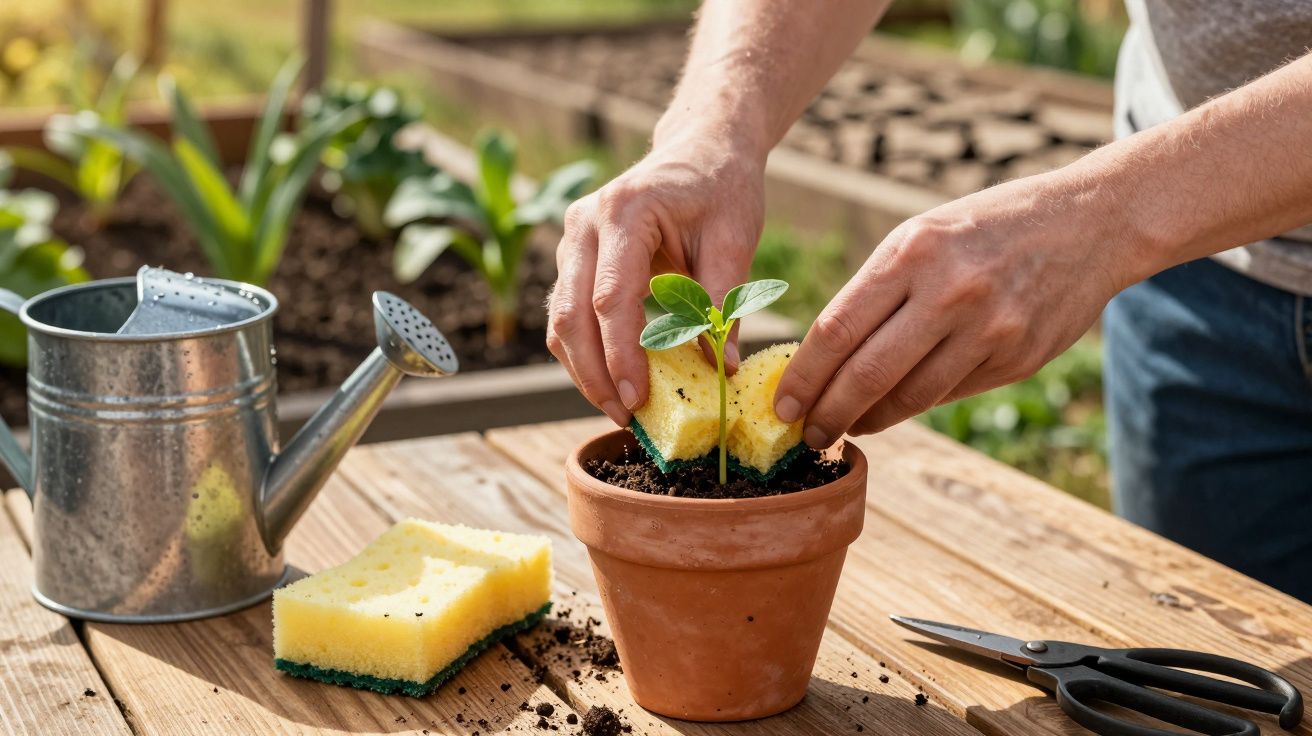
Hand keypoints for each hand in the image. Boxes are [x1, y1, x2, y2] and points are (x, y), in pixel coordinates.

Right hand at [547, 126, 765, 425]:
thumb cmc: (721, 188)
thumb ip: (722, 304)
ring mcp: (572, 240)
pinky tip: (612, 381)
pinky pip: (567, 314)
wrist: (700, 149)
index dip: (622, 354)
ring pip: (560, 320)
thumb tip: (723, 371)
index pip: (612, 298)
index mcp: (626, 211)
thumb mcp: (735, 239)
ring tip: (618, 409)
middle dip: (595, 374)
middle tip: (624, 416)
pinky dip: (585, 352)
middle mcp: (585, 223)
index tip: (638, 400)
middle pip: (571, 314)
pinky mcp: (574, 258)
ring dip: (584, 370)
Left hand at [774, 168, 1139, 445]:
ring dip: (869, 420)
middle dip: (828, 413)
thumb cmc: (986, 228)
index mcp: (913, 252)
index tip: (782, 404)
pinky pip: (950, 394)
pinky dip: (914, 406)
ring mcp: (989, 330)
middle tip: (806, 434)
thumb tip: (823, 361)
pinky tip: (894, 410)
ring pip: (909, 396)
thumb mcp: (923, 235)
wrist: (1090, 222)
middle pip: (867, 374)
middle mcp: (950, 291)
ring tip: (846, 428)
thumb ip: (876, 292)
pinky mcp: (1018, 358)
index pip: (837, 330)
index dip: (803, 377)